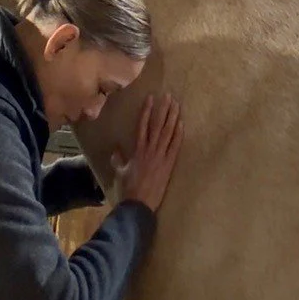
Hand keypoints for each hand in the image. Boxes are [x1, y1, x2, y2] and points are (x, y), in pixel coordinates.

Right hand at [111, 94, 182, 213]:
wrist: (139, 203)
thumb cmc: (129, 188)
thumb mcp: (121, 172)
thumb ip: (119, 160)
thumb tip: (116, 150)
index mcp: (137, 150)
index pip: (142, 125)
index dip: (146, 111)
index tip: (150, 98)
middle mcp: (149, 150)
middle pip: (157, 125)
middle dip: (162, 110)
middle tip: (168, 96)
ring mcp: (160, 156)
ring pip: (167, 132)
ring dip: (172, 117)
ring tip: (176, 105)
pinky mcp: (169, 164)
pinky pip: (175, 146)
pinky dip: (178, 134)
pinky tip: (182, 124)